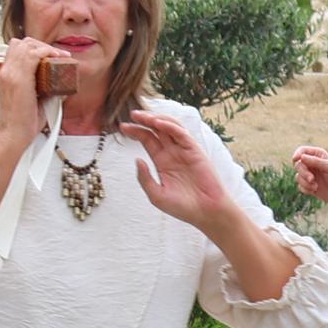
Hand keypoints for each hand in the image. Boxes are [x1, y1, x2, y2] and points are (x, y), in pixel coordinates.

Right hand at [0, 37, 55, 137]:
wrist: (14, 134)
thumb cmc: (23, 122)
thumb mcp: (33, 100)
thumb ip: (44, 90)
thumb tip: (61, 86)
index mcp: (6, 75)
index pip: (15, 49)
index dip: (33, 48)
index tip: (49, 56)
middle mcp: (6, 71)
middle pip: (21, 43)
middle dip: (40, 45)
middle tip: (56, 55)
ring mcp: (11, 74)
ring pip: (27, 45)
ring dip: (45, 47)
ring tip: (59, 55)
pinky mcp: (20, 79)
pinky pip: (33, 54)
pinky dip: (47, 52)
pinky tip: (57, 57)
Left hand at [125, 111, 237, 232]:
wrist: (205, 213)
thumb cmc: (182, 207)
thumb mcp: (156, 195)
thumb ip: (144, 178)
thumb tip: (137, 159)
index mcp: (162, 161)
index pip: (147, 139)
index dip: (135, 131)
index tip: (122, 127)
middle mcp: (172, 152)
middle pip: (156, 129)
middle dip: (144, 120)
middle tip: (131, 114)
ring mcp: (184, 150)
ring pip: (169, 127)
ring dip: (156, 119)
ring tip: (142, 116)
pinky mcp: (195, 151)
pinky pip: (182, 134)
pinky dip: (170, 126)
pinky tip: (158, 123)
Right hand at [289, 144, 327, 204]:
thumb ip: (315, 161)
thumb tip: (301, 157)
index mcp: (317, 155)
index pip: (302, 151)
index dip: (297, 154)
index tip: (296, 159)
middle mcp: (311, 164)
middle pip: (298, 165)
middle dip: (303, 173)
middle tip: (312, 179)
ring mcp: (309, 175)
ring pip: (298, 177)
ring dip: (305, 183)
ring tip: (316, 187)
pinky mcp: (309, 185)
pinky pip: (300, 186)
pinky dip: (306, 189)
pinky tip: (315, 190)